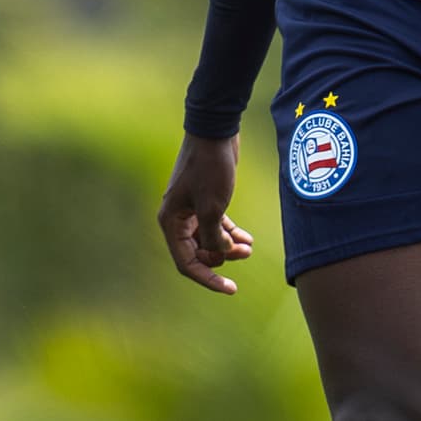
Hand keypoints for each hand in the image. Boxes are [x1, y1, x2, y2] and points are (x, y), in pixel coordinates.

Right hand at [157, 134, 257, 292]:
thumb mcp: (213, 207)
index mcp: (170, 222)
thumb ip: (214, 237)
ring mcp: (191, 210)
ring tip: (249, 248)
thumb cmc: (209, 168)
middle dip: (221, 259)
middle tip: (245, 254)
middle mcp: (177, 219)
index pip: (187, 263)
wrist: (215, 132)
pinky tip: (247, 239)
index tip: (230, 289)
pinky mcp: (205, 201)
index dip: (208, 278)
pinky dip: (230, 233)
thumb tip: (219, 256)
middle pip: (198, 253)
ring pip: (209, 240)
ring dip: (229, 247)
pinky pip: (216, 226)